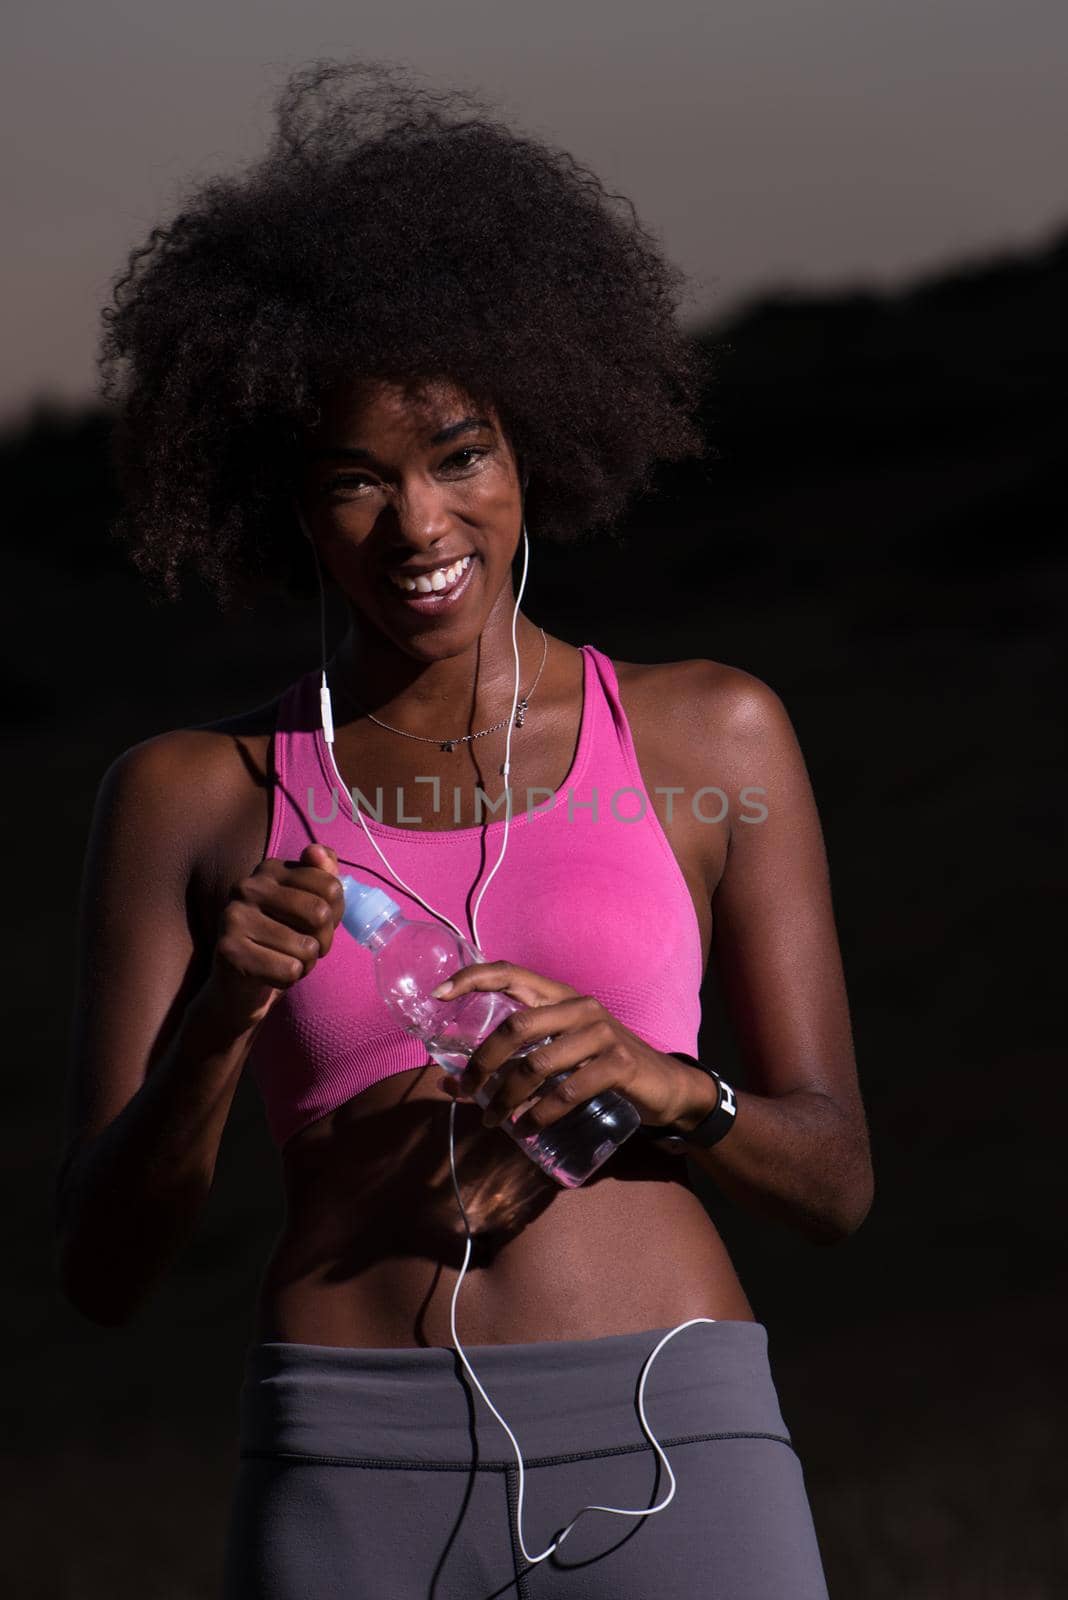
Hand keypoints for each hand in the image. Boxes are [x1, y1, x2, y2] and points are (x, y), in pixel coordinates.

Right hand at [205, 843, 344, 1031]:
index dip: (334, 915)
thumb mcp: (309, 907)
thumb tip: (317, 851)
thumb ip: (323, 877)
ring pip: (306, 947)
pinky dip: (288, 979)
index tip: (314, 925)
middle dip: (323, 942)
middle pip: (320, 914)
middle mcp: (247, 886)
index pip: (331, 886)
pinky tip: (269, 974)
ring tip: (283, 961)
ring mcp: (233, 917)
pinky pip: (288, 970)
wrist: (237, 988)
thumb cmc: (281, 942)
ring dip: (305, 964)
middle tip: (304, 948)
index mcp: (270, 869)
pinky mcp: (228, 951)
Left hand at [432, 960, 705, 1137]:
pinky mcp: (618, 1065)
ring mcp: (601, 1034)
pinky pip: (567, 1090)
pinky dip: (541, 1113)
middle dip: (483, 1062)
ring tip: (494, 1121)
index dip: (472, 978)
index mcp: (560, 997)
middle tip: (467, 1092)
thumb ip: (513, 1063)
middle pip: (515, 1025)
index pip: (510, 973)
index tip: (437, 995)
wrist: (664, 1087)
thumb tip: (448, 1083)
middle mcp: (580, 1007)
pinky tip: (528, 1128)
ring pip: (537, 1063)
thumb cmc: (601, 1069)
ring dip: (507, 1097)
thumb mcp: (558, 1057)